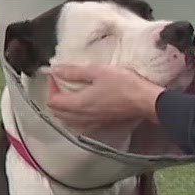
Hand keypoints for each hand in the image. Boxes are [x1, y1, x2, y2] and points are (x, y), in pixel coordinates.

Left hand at [43, 64, 163, 133]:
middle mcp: (82, 117)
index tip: (56, 75)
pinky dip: (74, 115)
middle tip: (60, 83)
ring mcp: (91, 123)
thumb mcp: (97, 71)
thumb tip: (55, 70)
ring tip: (68, 93)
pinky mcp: (100, 124)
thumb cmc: (123, 84)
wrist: (144, 100)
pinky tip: (81, 105)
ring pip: (67, 120)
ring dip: (63, 108)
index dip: (50, 87)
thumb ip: (74, 71)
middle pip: (57, 113)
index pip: (52, 101)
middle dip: (54, 97)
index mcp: (78, 104)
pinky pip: (79, 123)